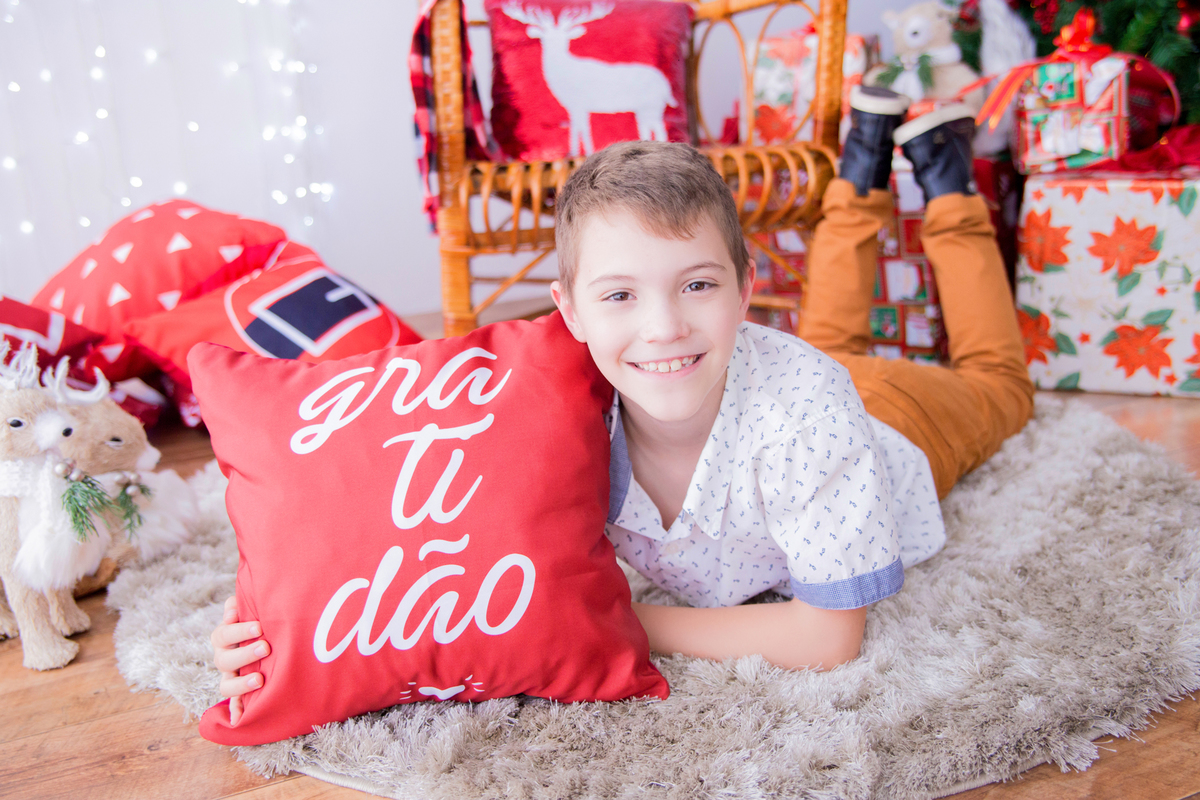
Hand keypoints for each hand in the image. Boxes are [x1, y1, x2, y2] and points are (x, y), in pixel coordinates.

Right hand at [210, 595, 269, 725]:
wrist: (269, 638)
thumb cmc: (260, 619)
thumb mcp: (251, 609)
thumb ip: (240, 604)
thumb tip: (233, 607)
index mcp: (224, 638)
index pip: (223, 634)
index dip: (236, 630)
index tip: (258, 626)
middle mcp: (225, 659)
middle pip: (224, 660)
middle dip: (244, 654)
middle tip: (265, 647)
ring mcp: (231, 677)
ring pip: (226, 685)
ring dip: (241, 684)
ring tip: (260, 679)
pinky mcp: (240, 693)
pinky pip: (234, 706)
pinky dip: (236, 712)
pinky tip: (241, 719)